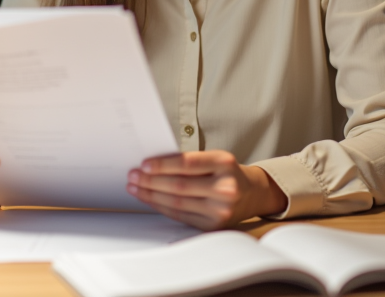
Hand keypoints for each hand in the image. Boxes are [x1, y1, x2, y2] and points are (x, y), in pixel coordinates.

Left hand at [126, 150, 287, 229]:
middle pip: (180, 186)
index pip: (188, 163)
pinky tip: (150, 199)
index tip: (144, 164)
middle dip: (151, 181)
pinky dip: (161, 207)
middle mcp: (226, 188)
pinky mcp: (213, 225)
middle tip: (133, 175)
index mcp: (225, 164)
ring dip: (152, 195)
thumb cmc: (226, 172)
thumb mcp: (214, 158)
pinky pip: (181, 216)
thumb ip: (189, 161)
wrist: (251, 194)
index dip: (163, 164)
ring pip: (177, 203)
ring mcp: (221, 210)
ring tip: (135, 187)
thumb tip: (152, 164)